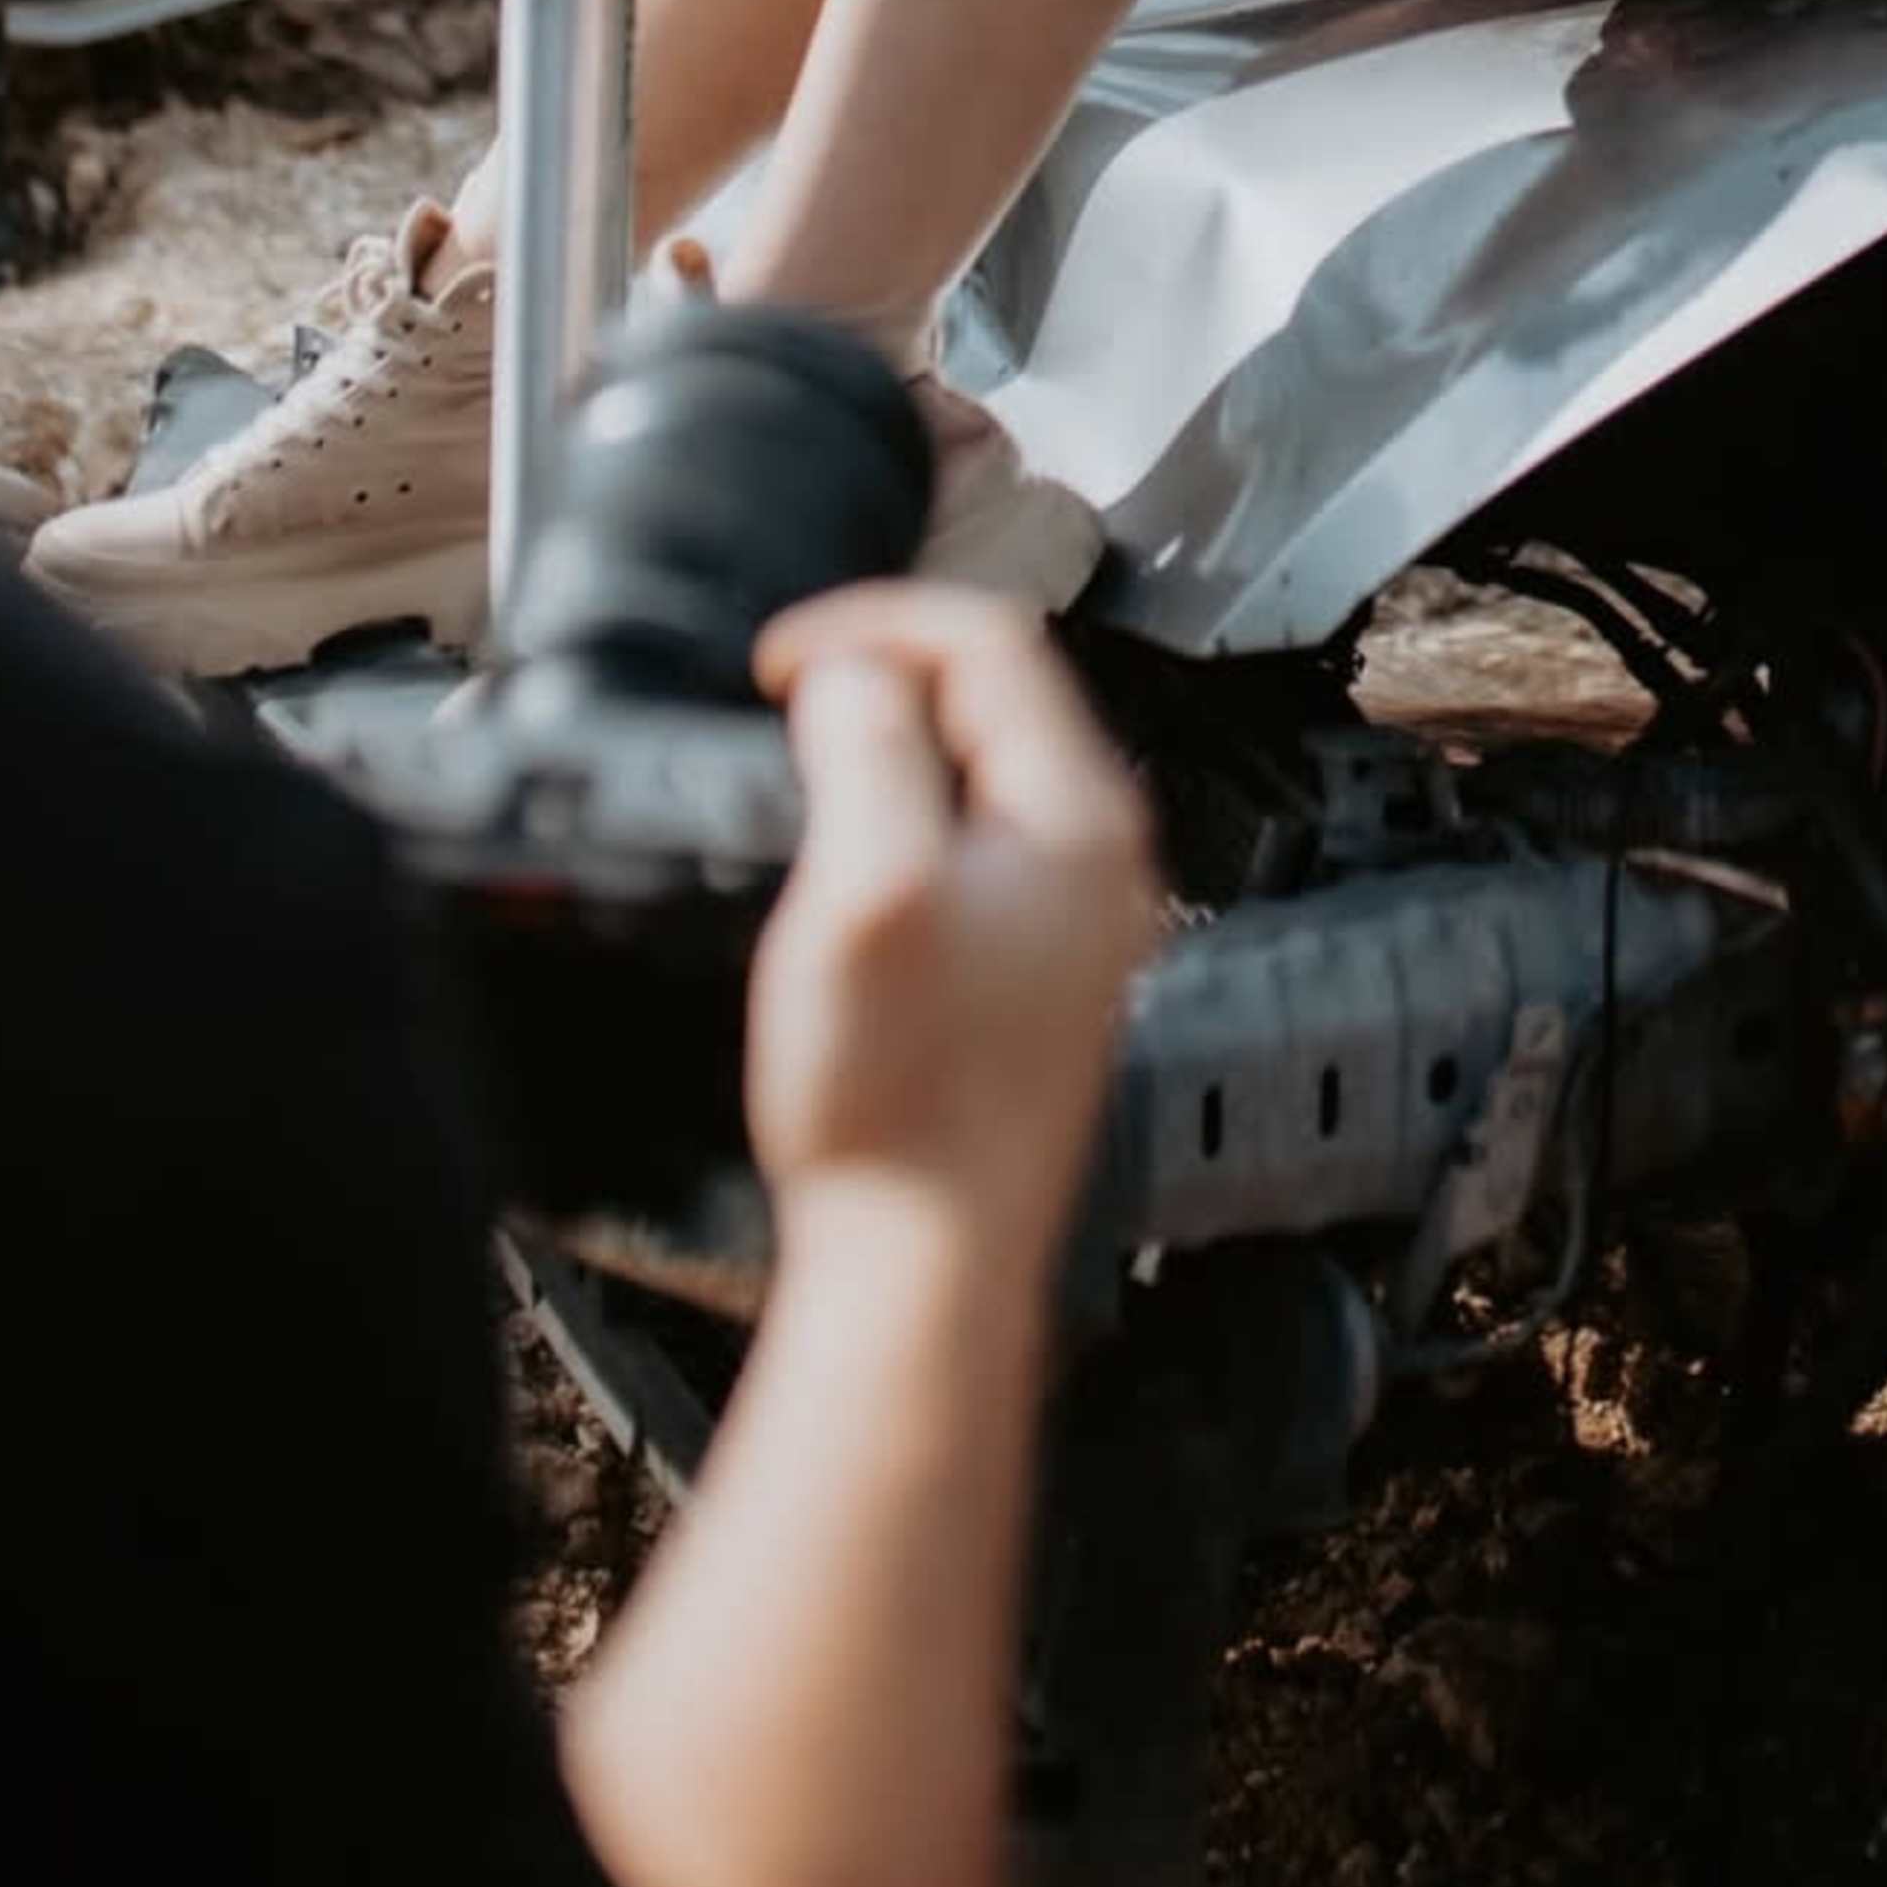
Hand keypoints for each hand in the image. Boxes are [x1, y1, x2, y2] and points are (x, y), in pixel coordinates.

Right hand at [744, 584, 1157, 1259]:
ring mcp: (1075, 923)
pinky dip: (905, 819)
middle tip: (791, 701)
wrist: (923, 1263)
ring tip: (807, 767)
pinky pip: (974, 846)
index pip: (990, 640)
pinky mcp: (1035, 978)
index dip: (875, 623)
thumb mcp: (865, 888)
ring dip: (892, 746)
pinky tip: (849, 866)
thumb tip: (856, 670)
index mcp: (1079, 818)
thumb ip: (867, 751)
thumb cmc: (900, 1101)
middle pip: (996, 697)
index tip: (788, 659)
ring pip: (983, 770)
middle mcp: (1099, 861)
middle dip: (885, 674)